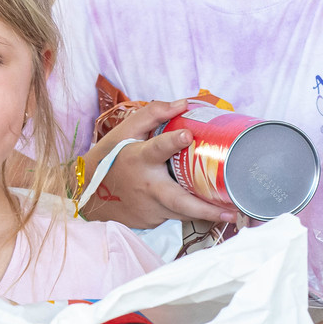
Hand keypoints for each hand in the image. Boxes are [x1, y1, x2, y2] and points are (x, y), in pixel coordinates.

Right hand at [76, 98, 237, 226]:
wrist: (89, 194)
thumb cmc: (111, 158)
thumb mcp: (124, 132)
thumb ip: (153, 114)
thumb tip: (184, 103)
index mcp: (140, 159)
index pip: (157, 149)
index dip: (172, 142)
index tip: (187, 135)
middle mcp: (148, 186)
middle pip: (180, 201)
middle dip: (206, 209)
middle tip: (232, 211)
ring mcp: (151, 207)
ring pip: (183, 212)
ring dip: (207, 214)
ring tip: (233, 213)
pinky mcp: (152, 220)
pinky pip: (177, 215)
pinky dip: (191, 212)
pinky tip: (209, 210)